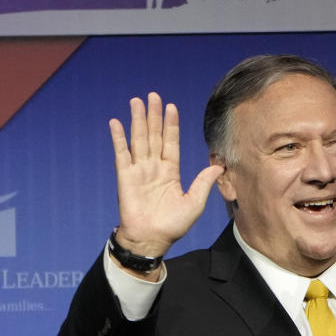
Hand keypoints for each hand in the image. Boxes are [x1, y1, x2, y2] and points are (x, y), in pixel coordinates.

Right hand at [109, 92, 224, 258]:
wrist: (151, 239)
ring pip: (139, 139)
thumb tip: (219, 166)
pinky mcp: (125, 177)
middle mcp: (154, 167)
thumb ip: (203, 183)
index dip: (171, 125)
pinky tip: (116, 123)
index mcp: (170, 172)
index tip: (171, 107)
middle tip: (153, 95)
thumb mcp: (194, 203)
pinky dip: (118, 138)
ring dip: (137, 120)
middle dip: (154, 115)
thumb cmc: (173, 226)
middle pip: (154, 135)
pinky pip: (121, 154)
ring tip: (137, 101)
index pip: (171, 142)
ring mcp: (139, 171)